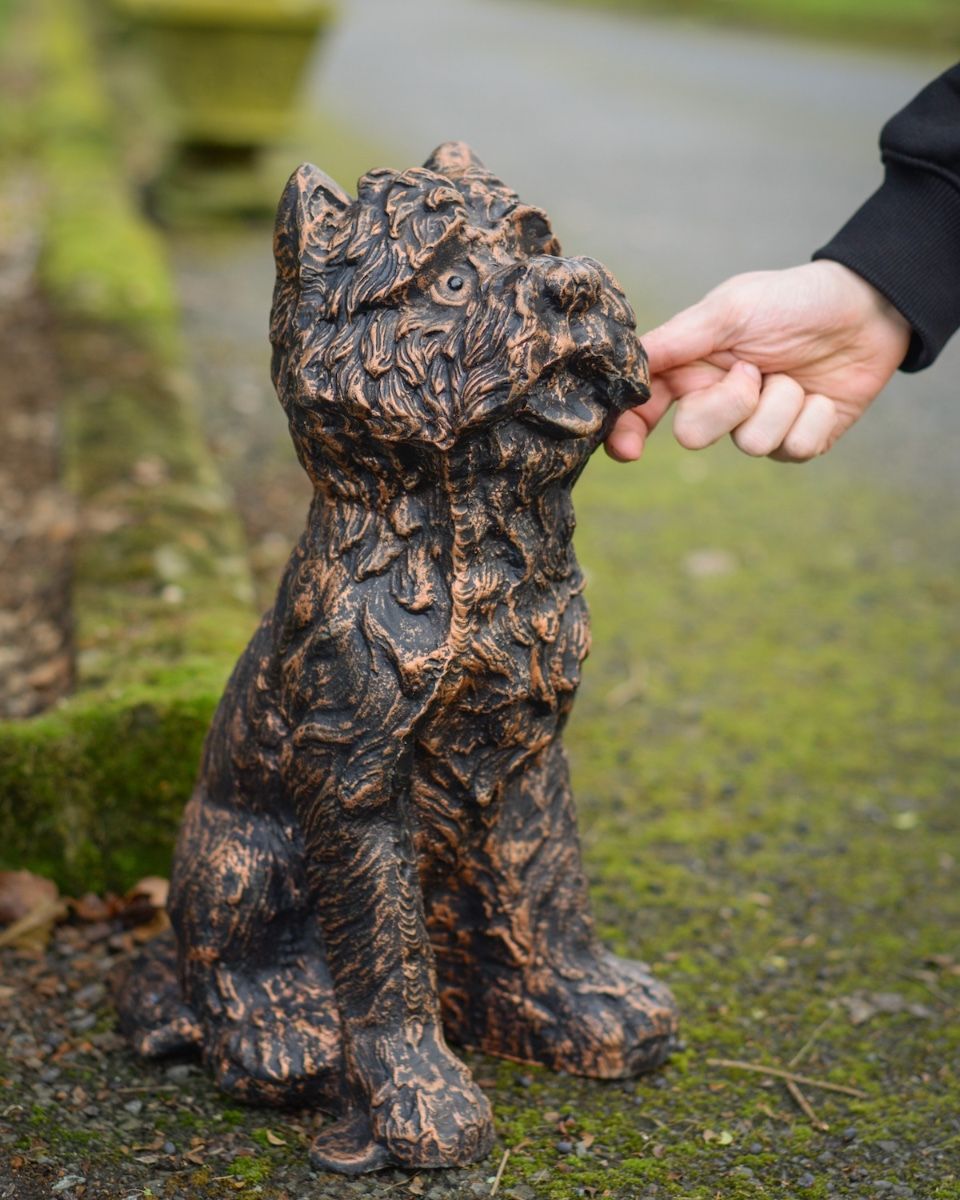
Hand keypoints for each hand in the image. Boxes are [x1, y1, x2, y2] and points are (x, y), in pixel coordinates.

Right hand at [606, 261, 911, 462]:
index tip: (630, 450)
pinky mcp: (798, 441)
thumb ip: (679, 338)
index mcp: (693, 368)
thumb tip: (629, 361)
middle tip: (754, 371)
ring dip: (781, 403)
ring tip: (794, 375)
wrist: (868, 308)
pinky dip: (812, 416)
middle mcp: (720, 402)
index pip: (645, 407)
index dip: (629, 432)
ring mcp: (759, 425)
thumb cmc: (794, 300)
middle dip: (726, 405)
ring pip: (751, 443)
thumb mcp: (732, 308)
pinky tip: (820, 393)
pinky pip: (794, 448)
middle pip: (693, 435)